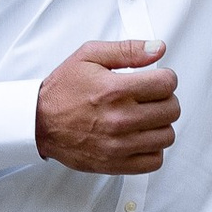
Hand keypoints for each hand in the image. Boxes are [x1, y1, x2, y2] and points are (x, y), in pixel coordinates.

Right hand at [36, 39, 179, 174]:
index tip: (157, 80)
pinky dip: (152, 149)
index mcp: (114, 90)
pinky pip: (154, 160)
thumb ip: (127, 50)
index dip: (165, 78)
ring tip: (145, 117)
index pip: (167, 84)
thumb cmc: (63, 90)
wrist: (39, 122)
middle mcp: (119, 118)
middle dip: (165, 99)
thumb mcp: (89, 56)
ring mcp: (119, 144)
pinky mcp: (116, 164)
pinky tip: (140, 137)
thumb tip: (157, 48)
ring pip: (167, 135)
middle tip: (150, 98)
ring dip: (160, 124)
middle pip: (172, 109)